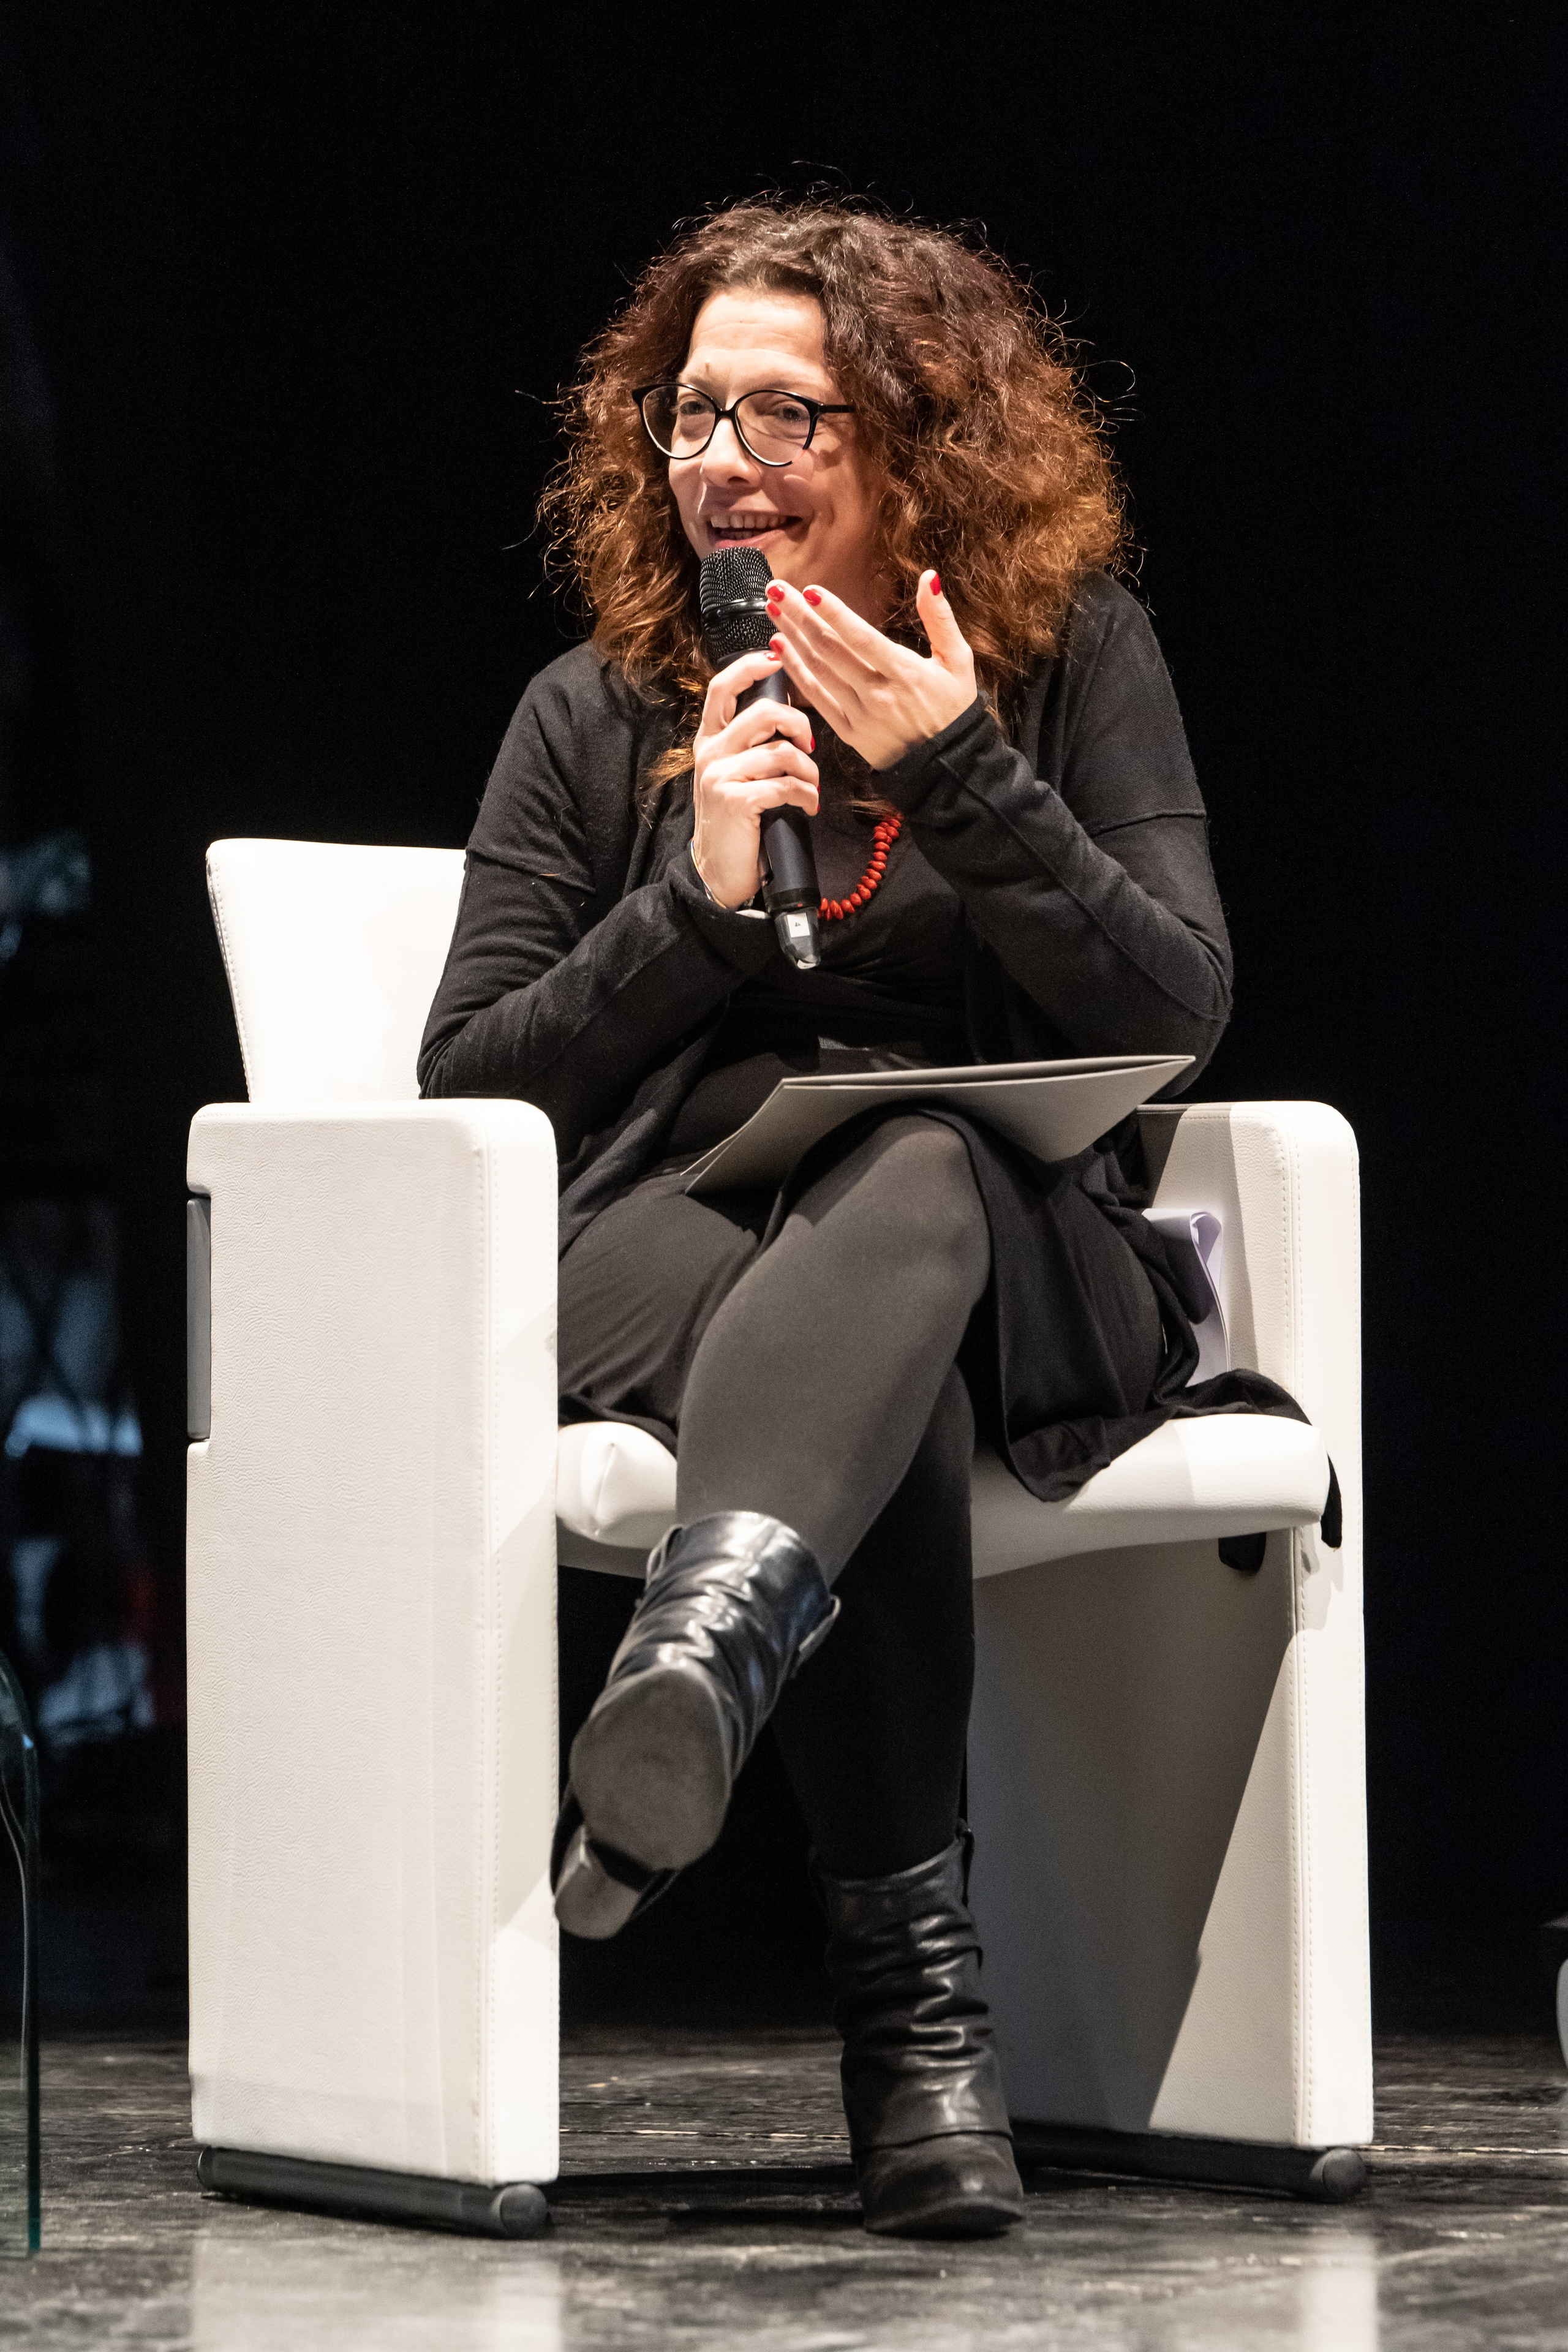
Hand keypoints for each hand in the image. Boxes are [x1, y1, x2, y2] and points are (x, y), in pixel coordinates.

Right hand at [691, 646, 819, 908]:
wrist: (719, 870)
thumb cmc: (739, 820)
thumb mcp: (737, 774)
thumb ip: (752, 743)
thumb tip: (789, 713)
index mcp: (710, 739)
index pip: (722, 688)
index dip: (749, 667)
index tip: (776, 659)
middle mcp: (710, 752)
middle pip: (763, 713)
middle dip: (799, 725)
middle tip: (810, 746)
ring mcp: (719, 775)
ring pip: (782, 752)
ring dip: (809, 772)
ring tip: (811, 789)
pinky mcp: (735, 799)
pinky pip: (786, 784)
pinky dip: (807, 796)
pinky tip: (808, 807)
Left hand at [763, 570, 977, 770]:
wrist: (946, 767)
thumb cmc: (953, 709)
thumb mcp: (958, 661)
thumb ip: (941, 618)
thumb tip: (930, 577)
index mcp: (905, 673)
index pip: (862, 638)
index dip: (834, 613)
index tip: (810, 590)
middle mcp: (878, 694)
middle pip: (831, 650)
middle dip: (800, 617)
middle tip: (777, 590)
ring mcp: (860, 716)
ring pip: (818, 671)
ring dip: (792, 639)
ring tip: (773, 611)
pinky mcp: (848, 733)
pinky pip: (816, 699)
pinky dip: (795, 672)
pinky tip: (779, 649)